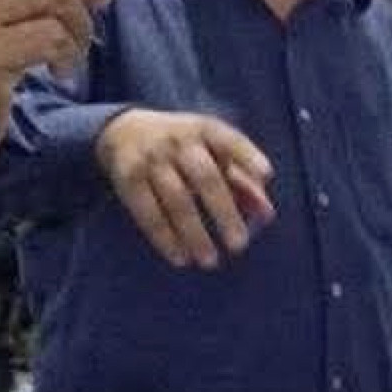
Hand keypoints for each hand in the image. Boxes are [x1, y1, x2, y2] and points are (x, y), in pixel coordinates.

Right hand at [95, 110, 277, 268]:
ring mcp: (151, 159)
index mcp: (205, 130)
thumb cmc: (184, 147)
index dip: (248, 155)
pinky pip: (148, 212)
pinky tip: (180, 257)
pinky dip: (164, 238)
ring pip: (176, 200)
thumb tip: (267, 214)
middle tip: (239, 245)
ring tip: (209, 260)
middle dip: (224, 212)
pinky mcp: (128, 179)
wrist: (124, 130)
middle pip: (205, 178)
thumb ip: (242, 178)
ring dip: (194, 233)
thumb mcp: (211, 151)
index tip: (267, 174)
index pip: (230, 140)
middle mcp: (178, 141)